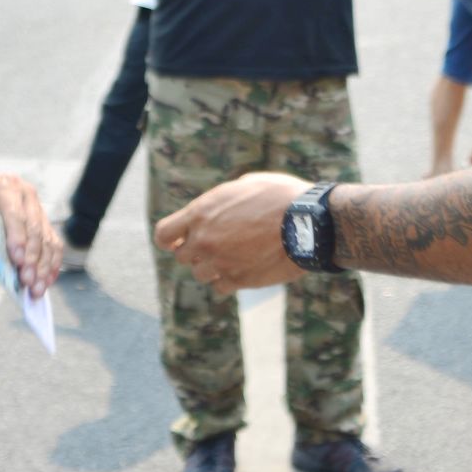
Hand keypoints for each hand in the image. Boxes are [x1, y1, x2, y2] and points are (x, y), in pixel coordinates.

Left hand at [0, 168, 61, 295]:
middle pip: (35, 229)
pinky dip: (51, 263)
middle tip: (28, 282)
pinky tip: (47, 281)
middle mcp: (26, 194)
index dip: (18, 237)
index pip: (15, 213)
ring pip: (47, 238)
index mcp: (5, 186)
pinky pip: (53, 243)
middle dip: (32, 258)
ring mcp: (37, 207)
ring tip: (38, 289)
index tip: (18, 261)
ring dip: (44, 266)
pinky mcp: (42, 221)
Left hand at [154, 171, 307, 294]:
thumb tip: (219, 208)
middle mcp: (204, 240)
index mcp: (201, 212)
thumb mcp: (246, 184)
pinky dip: (228, 280)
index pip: (164, 234)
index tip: (181, 238)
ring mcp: (220, 263)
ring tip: (235, 255)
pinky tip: (243, 268)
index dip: (171, 238)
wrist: (308, 222)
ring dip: (212, 267)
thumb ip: (222, 201)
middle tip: (218, 243)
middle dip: (196, 251)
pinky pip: (220, 287)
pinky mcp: (238, 280)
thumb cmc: (281, 196)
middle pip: (182, 256)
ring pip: (201, 274)